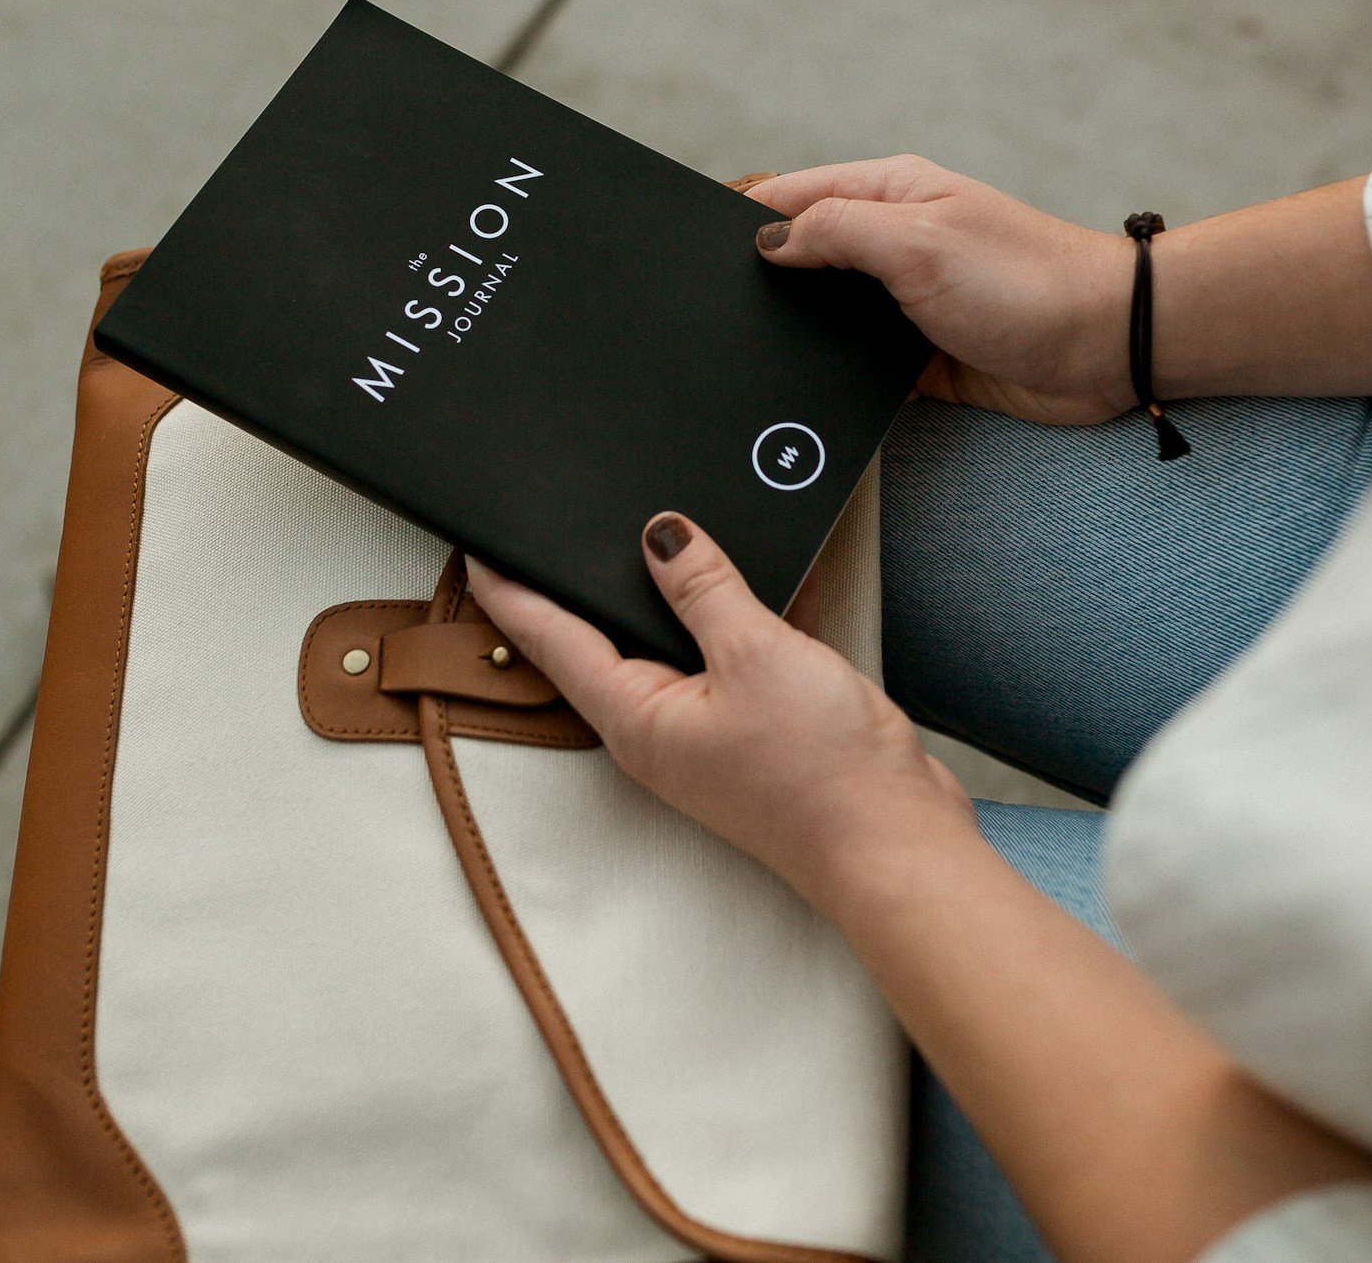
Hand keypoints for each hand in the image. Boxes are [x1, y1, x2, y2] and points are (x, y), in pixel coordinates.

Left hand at [464, 513, 972, 910]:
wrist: (897, 845)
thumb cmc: (821, 775)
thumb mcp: (755, 653)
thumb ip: (704, 588)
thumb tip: (660, 534)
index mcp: (635, 716)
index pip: (551, 638)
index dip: (510, 587)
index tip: (474, 545)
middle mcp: (659, 728)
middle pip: (601, 640)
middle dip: (578, 584)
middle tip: (548, 526)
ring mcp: (706, 732)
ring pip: (669, 644)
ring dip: (667, 594)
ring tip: (650, 536)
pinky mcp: (753, 728)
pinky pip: (726, 655)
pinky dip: (734, 613)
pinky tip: (758, 572)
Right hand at [747, 157, 1135, 423]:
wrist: (1106, 350)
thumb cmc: (1027, 282)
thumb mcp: (918, 241)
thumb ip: (836, 231)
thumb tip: (766, 241)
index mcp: (888, 194)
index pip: (790, 194)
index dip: (740, 217)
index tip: (692, 249)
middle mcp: (892, 241)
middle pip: (801, 254)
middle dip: (759, 278)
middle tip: (709, 310)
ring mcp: (903, 300)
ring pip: (823, 313)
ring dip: (796, 330)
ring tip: (747, 353)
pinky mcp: (917, 354)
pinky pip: (854, 363)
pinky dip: (830, 374)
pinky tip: (801, 391)